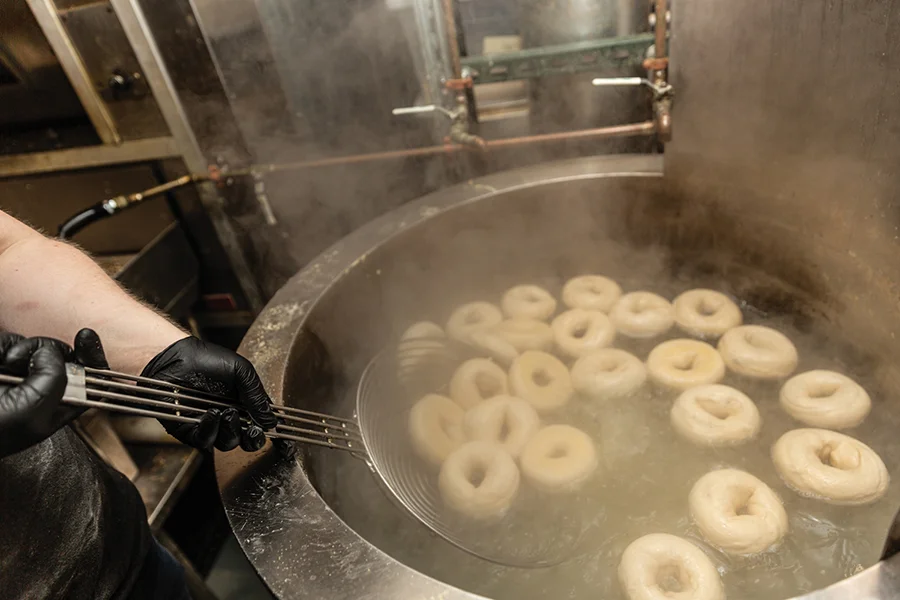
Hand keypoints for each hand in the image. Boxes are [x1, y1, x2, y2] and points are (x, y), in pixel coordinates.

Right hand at [0, 328, 108, 456]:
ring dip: (23, 351)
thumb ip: (53, 377)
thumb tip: (49, 352)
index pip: (89, 382)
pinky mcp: (1, 360)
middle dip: (53, 352)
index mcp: (55, 409)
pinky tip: (0, 363)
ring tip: (5, 369)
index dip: (94, 359)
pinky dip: (5, 348)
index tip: (87, 337)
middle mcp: (39, 391)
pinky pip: (11, 342)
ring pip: (37, 347)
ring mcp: (18, 375)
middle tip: (36, 359)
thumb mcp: (32, 408)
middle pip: (65, 358)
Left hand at [141, 337, 276, 451]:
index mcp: (246, 404)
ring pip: (228, 444)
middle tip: (252, 428)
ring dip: (230, 430)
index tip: (287, 446)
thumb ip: (257, 396)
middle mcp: (231, 418)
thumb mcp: (242, 372)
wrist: (174, 359)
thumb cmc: (207, 360)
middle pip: (249, 442)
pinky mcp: (191, 431)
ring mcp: (211, 426)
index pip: (265, 424)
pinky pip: (205, 442)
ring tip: (225, 411)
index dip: (277, 437)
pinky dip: (211, 429)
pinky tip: (210, 414)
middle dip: (253, 438)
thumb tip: (271, 421)